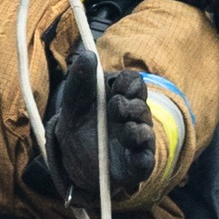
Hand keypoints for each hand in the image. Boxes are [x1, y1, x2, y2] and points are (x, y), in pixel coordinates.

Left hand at [42, 50, 155, 210]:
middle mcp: (132, 117)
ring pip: (145, 131)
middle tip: (116, 108)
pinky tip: (132, 151)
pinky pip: (146, 159)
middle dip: (130, 106)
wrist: (72, 160)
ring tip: (123, 130)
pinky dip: (141, 155)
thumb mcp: (73, 100)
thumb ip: (80, 78)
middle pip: (142, 105)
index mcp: (120, 97)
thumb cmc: (79, 123)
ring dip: (134, 129)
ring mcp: (136, 141)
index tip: (117, 87)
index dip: (129, 83)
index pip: (134, 83)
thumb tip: (88, 54)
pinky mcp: (136, 164)